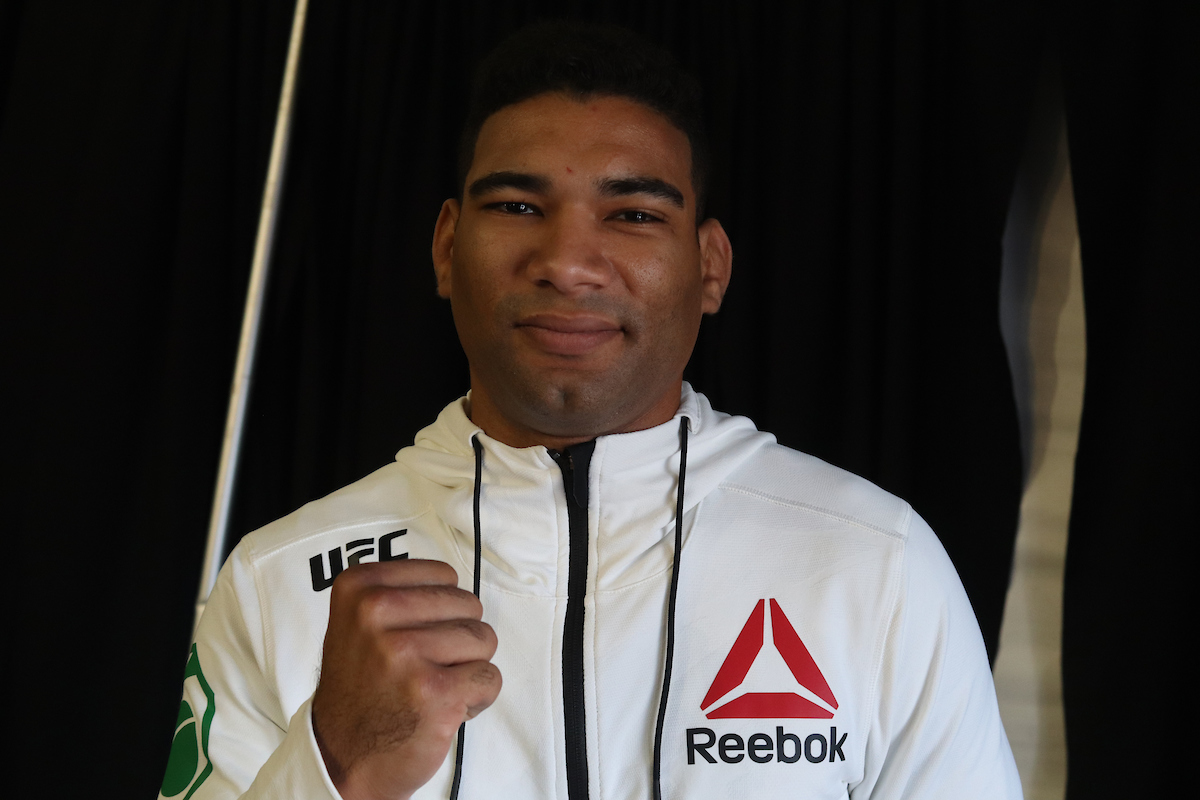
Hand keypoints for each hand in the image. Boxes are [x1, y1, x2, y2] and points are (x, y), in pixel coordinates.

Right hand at [311, 559, 500, 799]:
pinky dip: (477, 698)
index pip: (444, 576)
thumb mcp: (357, 622)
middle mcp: (376, 613)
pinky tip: (443, 707)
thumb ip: (399, 592)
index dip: (441, 611)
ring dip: (467, 668)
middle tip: (423, 668)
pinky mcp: (434, 692)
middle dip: (458, 639)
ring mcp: (405, 653)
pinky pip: (490, 677)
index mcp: (359, 588)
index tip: (411, 637)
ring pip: (484, 639)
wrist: (340, 757)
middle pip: (468, 604)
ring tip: (432, 687)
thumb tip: (454, 583)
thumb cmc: (362, 688)